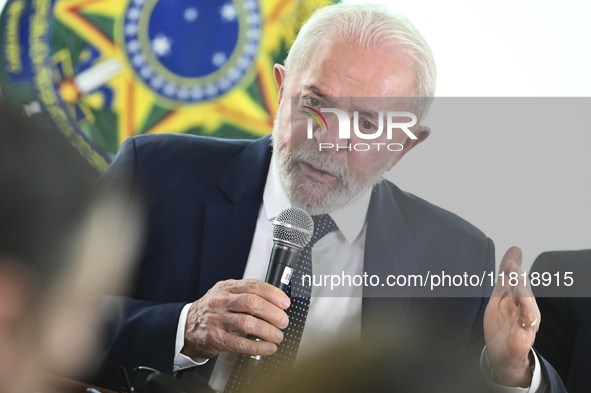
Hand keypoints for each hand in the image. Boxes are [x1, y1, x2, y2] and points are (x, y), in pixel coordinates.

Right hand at [181, 279, 289, 358]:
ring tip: (278, 336)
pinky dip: (258, 346)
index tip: (285, 303)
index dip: (273, 294)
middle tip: (283, 321)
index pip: (253, 285)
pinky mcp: (216, 338)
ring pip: (247, 323)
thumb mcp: (225, 294)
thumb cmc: (212, 310)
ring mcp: (217, 320)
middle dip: (273, 313)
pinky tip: (268, 347)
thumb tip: (276, 301)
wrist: (186, 326)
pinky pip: (240, 343)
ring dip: (268, 331)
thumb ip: (246, 294)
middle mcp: (221, 301)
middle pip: (252, 303)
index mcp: (227, 287)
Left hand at [484, 246, 539, 386]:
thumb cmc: (502, 324)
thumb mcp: (499, 297)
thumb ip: (505, 277)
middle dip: (519, 279)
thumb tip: (513, 253)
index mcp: (520, 298)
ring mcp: (526, 324)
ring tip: (517, 286)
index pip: (518, 278)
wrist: (500, 353)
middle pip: (525, 291)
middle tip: (512, 267)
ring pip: (528, 309)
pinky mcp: (523, 340)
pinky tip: (521, 312)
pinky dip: (524, 321)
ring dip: (523, 297)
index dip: (514, 266)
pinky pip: (526, 330)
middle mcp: (526, 309)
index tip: (514, 251)